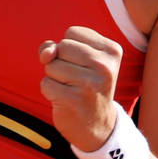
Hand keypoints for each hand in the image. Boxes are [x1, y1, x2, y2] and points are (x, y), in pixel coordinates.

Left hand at [38, 26, 122, 151]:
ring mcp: (90, 83)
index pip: (72, 32)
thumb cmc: (84, 86)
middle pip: (61, 47)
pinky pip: (46, 83)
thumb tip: (46, 54)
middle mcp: (105, 66)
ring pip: (52, 65)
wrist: (97, 126)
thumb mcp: (77, 60)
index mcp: (112, 50)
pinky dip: (50, 91)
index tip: (84, 66)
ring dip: (54, 77)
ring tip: (72, 89)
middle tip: (77, 79)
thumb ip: (57, 47)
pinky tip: (65, 99)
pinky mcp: (75, 99)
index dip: (69, 49)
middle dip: (60, 62)